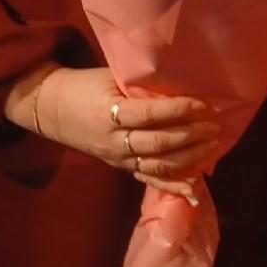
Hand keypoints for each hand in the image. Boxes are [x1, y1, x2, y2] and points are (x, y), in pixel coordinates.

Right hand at [11, 66, 220, 198]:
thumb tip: (180, 86)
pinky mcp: (120, 168)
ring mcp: (117, 159)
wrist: (50, 109)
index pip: (149, 115)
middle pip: (157, 143)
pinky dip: (173, 186)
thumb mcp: (109, 78)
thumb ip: (140, 86)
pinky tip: (194, 188)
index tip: (204, 105)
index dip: (179, 111)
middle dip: (190, 136)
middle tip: (215, 126)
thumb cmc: (83, 86)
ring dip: (189, 158)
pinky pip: (148, 179)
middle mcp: (113, 142)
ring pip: (157, 165)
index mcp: (109, 114)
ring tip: (213, 146)